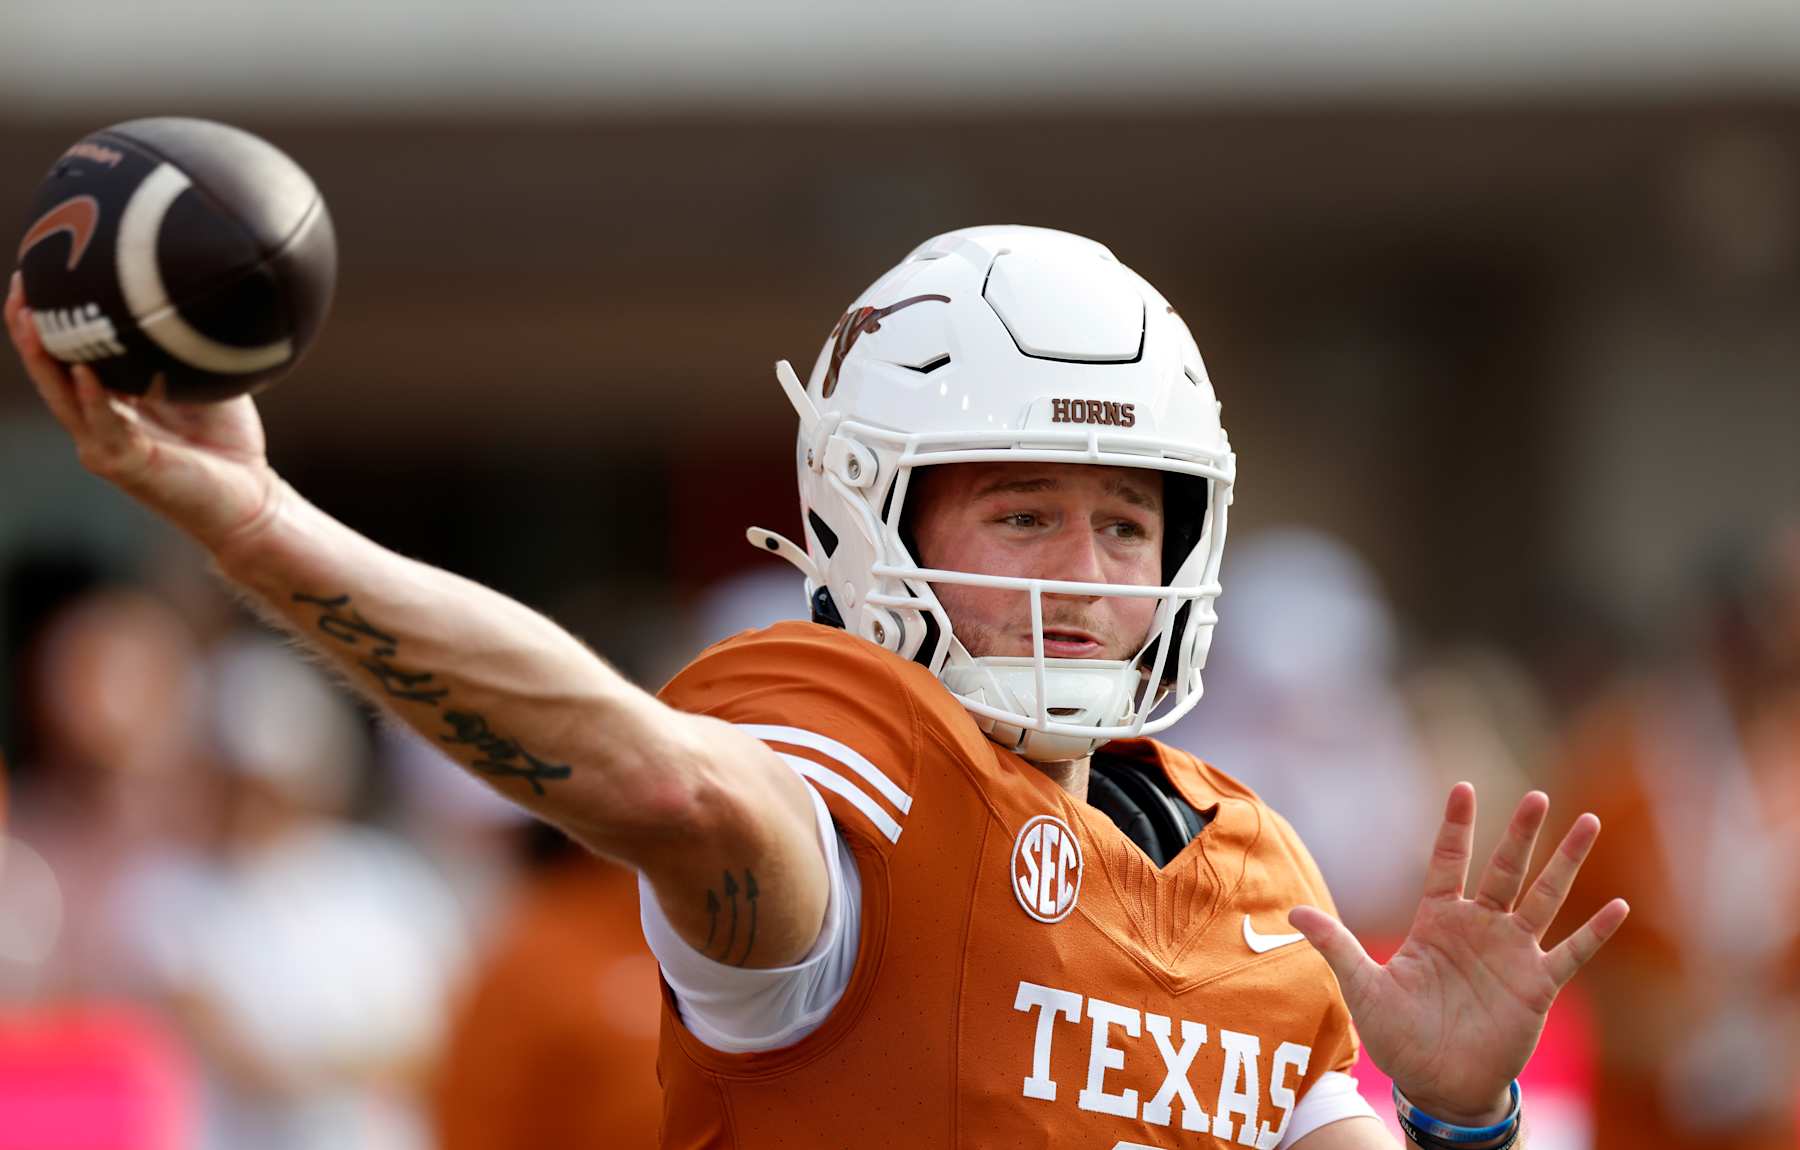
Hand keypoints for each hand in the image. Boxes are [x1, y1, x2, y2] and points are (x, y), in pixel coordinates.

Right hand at [6, 271, 281, 551]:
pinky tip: (84, 371)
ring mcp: (103, 443)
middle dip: (29, 327)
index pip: (65, 353)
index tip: (38, 270)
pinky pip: (104, 427)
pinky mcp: (124, 464)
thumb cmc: (227, 440)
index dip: (49, 316)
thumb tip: (188, 290)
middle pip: (49, 369)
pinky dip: (94, 399)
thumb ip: (185, 346)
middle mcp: (96, 419)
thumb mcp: (202, 380)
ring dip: (44, 358)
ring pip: (62, 396)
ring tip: (28, 318)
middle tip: (19, 284)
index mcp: (108, 399)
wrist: (251, 498)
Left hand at [1288, 783, 1628, 1125]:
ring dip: (1566, 863)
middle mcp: (1479, 928)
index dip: (1456, 826)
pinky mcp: (1537, 984)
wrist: (1438, 1083)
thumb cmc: (1399, 1035)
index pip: (1448, 862)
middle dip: (1520, 833)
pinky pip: (1571, 952)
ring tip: (1588, 823)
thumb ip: (1337, 946)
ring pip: (1544, 898)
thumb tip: (1291, 912)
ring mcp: (1512, 953)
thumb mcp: (1363, 988)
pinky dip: (1594, 931)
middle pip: (1504, 869)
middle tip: (1538, 796)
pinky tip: (1618, 905)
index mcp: (1437, 921)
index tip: (1462, 787)